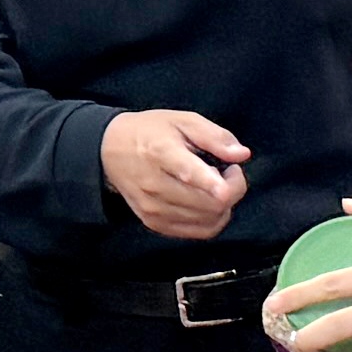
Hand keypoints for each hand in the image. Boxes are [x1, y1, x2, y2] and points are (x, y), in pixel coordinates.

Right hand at [100, 109, 251, 240]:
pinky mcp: (155, 224)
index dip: (218, 182)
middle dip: (233, 187)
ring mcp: (154, 209)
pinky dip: (213, 218)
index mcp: (162, 153)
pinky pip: (200, 231)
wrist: (110, 152)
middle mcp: (156, 185)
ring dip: (223, 203)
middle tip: (226, 170)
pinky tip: (207, 200)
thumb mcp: (182, 120)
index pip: (191, 174)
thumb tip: (241, 155)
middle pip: (211, 203)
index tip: (232, 173)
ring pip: (210, 220)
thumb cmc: (150, 132)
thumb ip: (214, 136)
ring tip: (214, 184)